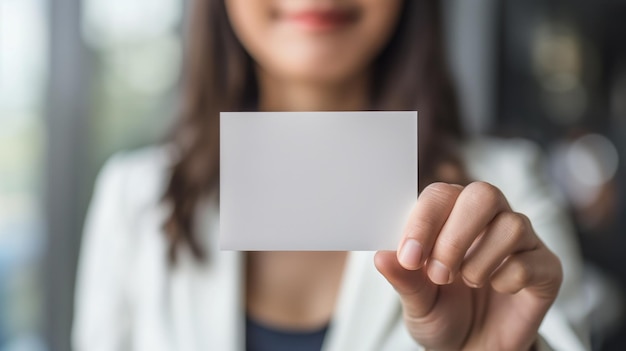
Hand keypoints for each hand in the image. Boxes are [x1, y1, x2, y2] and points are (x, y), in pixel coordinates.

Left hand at [375, 182, 562, 349]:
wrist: (473, 349)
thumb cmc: (442, 314)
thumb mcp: (415, 301)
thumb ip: (403, 278)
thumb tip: (381, 256)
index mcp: (450, 216)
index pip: (440, 194)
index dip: (424, 221)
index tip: (410, 258)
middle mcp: (488, 219)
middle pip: (483, 194)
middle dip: (455, 236)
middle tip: (440, 274)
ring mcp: (521, 241)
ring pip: (512, 224)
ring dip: (481, 261)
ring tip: (469, 283)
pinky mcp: (545, 267)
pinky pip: (533, 260)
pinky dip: (509, 279)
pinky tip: (498, 290)